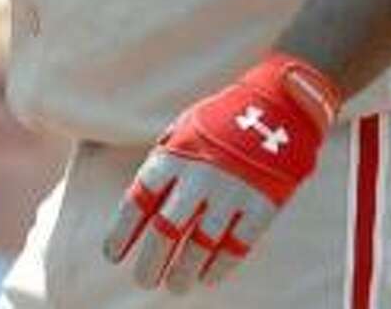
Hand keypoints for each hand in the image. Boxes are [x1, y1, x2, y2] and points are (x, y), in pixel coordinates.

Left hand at [102, 54, 339, 293]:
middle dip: (151, 259)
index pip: (138, 202)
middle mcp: (197, 178)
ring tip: (174, 285)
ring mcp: (230, 194)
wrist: (277, 105)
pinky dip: (220, 266)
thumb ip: (164, 162)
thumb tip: (145, 201)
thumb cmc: (222, 118)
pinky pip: (237, 246)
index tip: (113, 255)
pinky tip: (208, 278)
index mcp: (172, 157)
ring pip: (200, 245)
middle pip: (166, 230)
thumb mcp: (183, 128)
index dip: (123, 232)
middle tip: (143, 279)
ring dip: (184, 269)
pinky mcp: (261, 206)